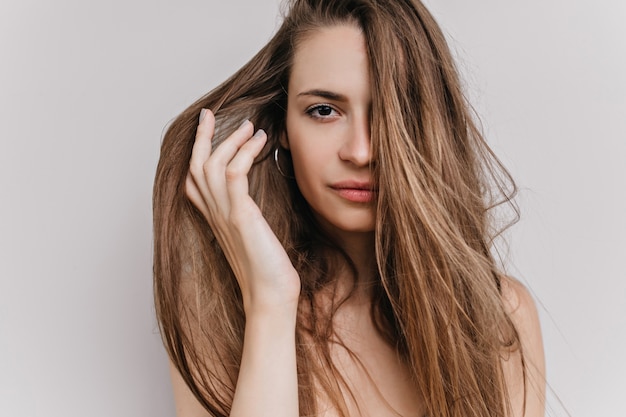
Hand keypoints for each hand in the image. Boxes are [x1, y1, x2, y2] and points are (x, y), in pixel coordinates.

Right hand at [185, 109, 300, 316]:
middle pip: (195, 166)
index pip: (194, 179)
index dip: (197, 151)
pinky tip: (259, 143)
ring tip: (250, 126)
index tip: (206, 128)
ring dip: (230, 140)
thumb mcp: (253, 238)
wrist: (270, 297)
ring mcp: (225, 215)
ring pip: (211, 165)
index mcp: (214, 219)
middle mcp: (214, 215)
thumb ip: (246, 218)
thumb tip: (252, 204)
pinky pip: (233, 175)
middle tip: (213, 113)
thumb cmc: (267, 271)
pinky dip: (244, 153)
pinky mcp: (240, 217)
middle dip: (203, 137)